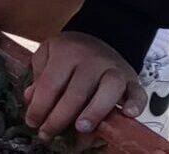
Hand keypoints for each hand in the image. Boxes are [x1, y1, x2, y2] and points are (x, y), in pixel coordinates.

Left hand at [24, 32, 146, 139]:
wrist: (99, 36)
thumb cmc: (69, 51)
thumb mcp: (48, 53)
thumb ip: (39, 74)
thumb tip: (30, 99)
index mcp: (66, 53)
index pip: (51, 83)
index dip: (40, 106)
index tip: (32, 123)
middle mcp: (91, 61)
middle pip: (76, 92)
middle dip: (61, 117)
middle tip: (49, 133)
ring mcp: (114, 69)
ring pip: (108, 91)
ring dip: (95, 111)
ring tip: (81, 128)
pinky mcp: (132, 78)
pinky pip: (137, 92)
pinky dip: (135, 104)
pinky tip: (126, 114)